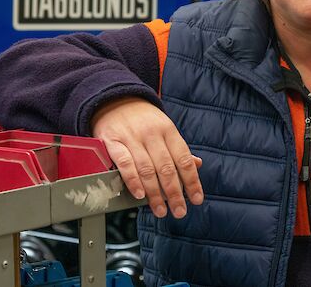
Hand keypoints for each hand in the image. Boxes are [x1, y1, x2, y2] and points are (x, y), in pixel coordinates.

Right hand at [91, 97, 203, 218]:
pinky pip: (124, 163)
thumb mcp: (164, 128)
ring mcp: (131, 137)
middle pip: (166, 168)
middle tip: (179, 211)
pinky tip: (139, 195)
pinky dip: (132, 180)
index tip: (196, 199)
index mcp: (168, 130)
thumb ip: (178, 149)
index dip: (192, 181)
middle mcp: (152, 133)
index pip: (184, 159)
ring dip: (154, 193)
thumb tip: (197, 165)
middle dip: (174, 193)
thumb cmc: (143, 120)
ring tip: (160, 210)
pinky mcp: (112, 141)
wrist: (114, 99)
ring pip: (146, 169)